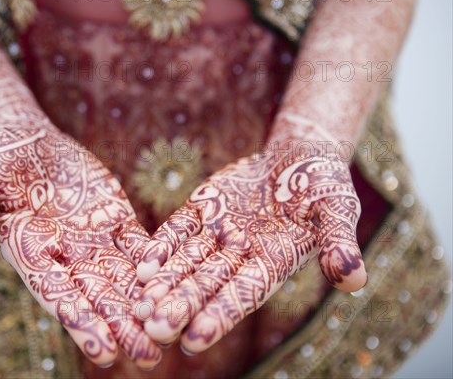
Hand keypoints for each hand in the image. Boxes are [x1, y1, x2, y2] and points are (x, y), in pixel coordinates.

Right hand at [0, 125, 160, 368]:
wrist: (29, 141)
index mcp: (32, 254)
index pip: (58, 296)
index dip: (81, 323)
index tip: (104, 353)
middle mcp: (66, 256)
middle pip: (98, 295)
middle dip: (122, 325)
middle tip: (149, 356)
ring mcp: (94, 240)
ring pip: (124, 278)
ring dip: (145, 304)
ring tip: (169, 331)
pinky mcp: (116, 221)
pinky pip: (140, 244)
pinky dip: (158, 263)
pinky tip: (179, 281)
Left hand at [136, 143, 366, 352]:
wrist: (297, 154)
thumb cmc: (324, 183)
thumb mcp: (337, 208)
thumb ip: (339, 242)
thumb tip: (356, 280)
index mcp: (273, 263)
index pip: (244, 294)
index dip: (221, 315)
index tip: (195, 339)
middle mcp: (240, 255)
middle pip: (207, 285)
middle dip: (181, 306)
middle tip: (154, 329)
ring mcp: (217, 234)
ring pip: (186, 263)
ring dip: (163, 284)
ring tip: (139, 307)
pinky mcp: (201, 210)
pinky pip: (177, 231)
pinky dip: (161, 248)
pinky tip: (141, 267)